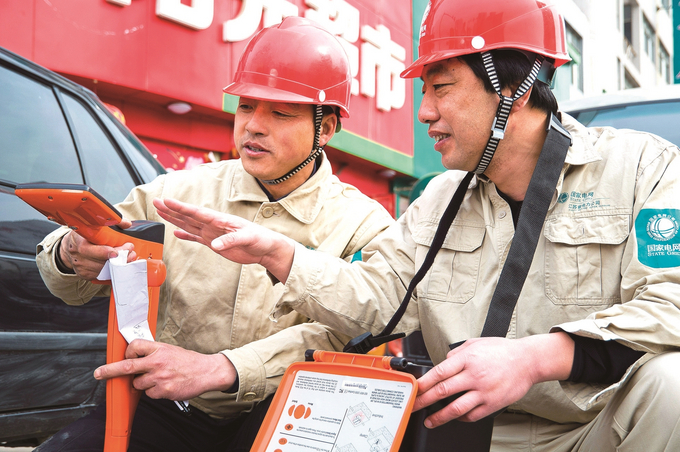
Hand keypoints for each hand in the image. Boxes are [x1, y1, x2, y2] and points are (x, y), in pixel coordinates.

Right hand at [59, 218, 135, 279]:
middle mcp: (77, 255)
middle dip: (118, 258)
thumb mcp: (92, 224)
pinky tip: (121, 264)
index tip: (116, 252)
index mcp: (77, 240)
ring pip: (102, 270)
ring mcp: (80, 266)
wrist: (69, 247)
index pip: (87, 249)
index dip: (103, 252)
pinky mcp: (85, 275)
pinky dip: (113, 270)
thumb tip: (126, 224)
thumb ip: (110, 222)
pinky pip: (101, 275)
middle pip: (99, 261)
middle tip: (130, 252)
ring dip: (118, 265)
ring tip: (129, 257)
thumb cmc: (84, 235)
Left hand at [93, 340, 236, 400]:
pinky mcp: (163, 390)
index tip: (125, 357)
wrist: (206, 372)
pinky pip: (149, 394)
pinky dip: (154, 391)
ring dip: (143, 384)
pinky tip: (165, 385)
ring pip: (138, 384)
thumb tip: (135, 357)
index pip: (134, 347)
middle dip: (109, 370)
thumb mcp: (170, 350)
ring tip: (158, 378)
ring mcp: (160, 377)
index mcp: (159, 349)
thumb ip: (153, 353)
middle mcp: (158, 362)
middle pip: (127, 367)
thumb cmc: (188, 361)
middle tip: (98, 373)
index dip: (127, 352)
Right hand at [154, 197, 294, 281]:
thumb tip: (216, 245)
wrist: (266, 248)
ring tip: (161, 212)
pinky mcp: (215, 243)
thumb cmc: (260, 239)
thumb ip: (231, 240)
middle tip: (156, 202)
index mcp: (220, 220)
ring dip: (175, 218)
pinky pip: (196, 238)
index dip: (181, 207)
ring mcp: (213, 233)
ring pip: (189, 224)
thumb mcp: (248, 239)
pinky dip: (185, 235)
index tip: (166, 201)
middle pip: (188, 215)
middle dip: (172, 209)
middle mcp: (213, 225)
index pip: (197, 212)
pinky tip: (176, 232)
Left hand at [413, 333, 573, 427]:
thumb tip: (442, 363)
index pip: (438, 372)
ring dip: (439, 417)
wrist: (528, 360)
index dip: (423, 383)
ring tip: (430, 421)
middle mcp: (474, 376)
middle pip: (442, 391)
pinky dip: (461, 418)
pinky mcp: (493, 403)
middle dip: (424, 401)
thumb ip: (456, 353)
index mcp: (467, 359)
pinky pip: (472, 415)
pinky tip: (455, 418)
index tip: (413, 390)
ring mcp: (483, 392)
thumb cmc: (502, 351)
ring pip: (455, 408)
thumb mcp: (475, 343)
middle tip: (413, 406)